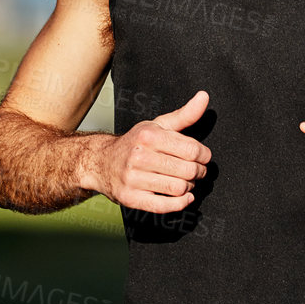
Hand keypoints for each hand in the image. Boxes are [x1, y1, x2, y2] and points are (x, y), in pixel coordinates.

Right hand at [86, 91, 211, 213]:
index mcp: (149, 136)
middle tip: (196, 171)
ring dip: (189, 187)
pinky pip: (164, 206)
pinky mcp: (130, 198)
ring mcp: (133, 178)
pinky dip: (180, 204)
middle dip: (199, 172)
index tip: (202, 157)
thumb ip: (184, 115)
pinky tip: (184, 197)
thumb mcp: (157, 125)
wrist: (101, 162)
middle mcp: (139, 156)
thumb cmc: (135, 143)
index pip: (192, 149)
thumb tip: (204, 97)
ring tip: (186, 182)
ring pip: (178, 188)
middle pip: (188, 170)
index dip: (204, 155)